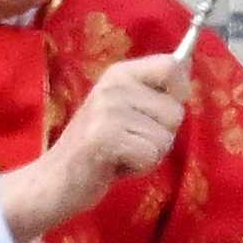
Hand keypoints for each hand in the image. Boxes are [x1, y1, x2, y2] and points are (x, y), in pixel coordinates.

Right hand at [0, 48, 190, 242]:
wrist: (55, 180)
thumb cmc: (99, 149)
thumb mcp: (126, 111)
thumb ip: (154, 91)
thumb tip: (188, 62)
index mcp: (120, 74)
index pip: (171, 66)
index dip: (178, 92)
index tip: (157, 113)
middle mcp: (114, 85)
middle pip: (175, 111)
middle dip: (160, 136)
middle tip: (128, 142)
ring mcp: (108, 109)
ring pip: (165, 138)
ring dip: (148, 155)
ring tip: (120, 154)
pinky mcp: (105, 137)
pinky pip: (151, 155)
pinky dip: (139, 168)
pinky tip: (114, 165)